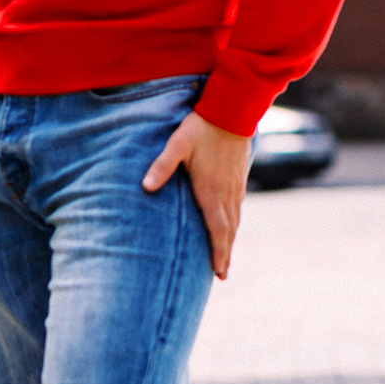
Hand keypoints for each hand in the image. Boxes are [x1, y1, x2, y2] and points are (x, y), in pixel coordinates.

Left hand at [141, 109, 251, 279]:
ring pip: (235, 220)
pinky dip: (234, 223)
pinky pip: (238, 207)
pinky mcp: (239, 177)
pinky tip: (231, 226)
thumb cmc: (201, 128)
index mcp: (211, 190)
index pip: (217, 229)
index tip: (219, 272)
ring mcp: (235, 185)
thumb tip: (145, 187)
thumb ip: (161, 166)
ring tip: (226, 257)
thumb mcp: (177, 144)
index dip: (218, 252)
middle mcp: (226, 192)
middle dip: (225, 253)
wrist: (232, 109)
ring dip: (231, 240)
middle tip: (223, 274)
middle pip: (228, 230)